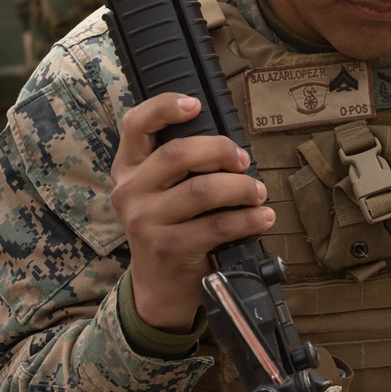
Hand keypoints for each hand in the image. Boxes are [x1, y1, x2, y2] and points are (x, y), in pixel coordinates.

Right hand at [110, 93, 274, 331]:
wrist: (159, 287)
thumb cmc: (170, 229)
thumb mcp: (160, 193)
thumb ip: (179, 165)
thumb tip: (230, 146)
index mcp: (128, 169)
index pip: (136, 125)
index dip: (164, 107)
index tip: (195, 104)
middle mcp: (131, 192)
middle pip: (178, 153)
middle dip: (221, 150)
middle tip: (244, 161)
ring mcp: (146, 222)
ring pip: (203, 189)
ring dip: (241, 187)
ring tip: (258, 193)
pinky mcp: (169, 248)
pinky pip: (218, 225)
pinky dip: (249, 219)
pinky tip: (262, 218)